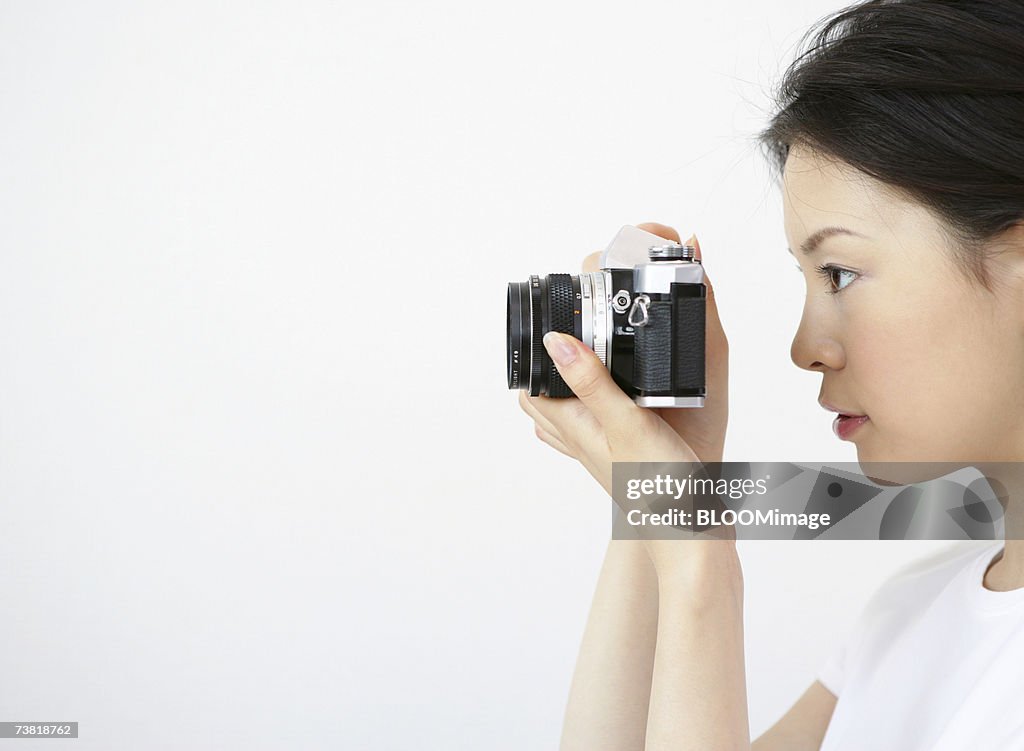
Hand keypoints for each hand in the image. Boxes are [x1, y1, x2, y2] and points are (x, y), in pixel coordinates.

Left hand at [517, 222, 735, 573]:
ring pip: (571, 416)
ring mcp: (603, 454)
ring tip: (589, 357)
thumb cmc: (663, 486)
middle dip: (547, 370)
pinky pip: (600, 429)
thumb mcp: (627, 423)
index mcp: (576, 430)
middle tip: (566, 334)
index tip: (540, 326)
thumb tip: (554, 341)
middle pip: (546, 402)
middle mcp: (583, 443)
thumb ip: (592, 382)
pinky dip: (601, 407)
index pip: (530, 392)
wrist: (696, 534)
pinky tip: (623, 397)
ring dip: (572, 387)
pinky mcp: (627, 460)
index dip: (528, 361)